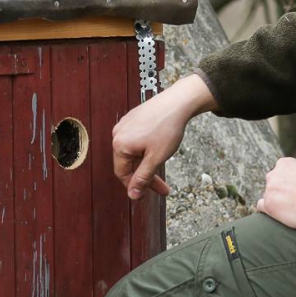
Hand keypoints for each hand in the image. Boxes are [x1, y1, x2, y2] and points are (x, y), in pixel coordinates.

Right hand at [113, 74, 215, 199]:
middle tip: (162, 186)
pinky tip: (158, 150)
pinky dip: (146, 150)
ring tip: (162, 164)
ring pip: (133, 153)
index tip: (150, 193)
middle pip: (128, 163)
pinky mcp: (133, 119)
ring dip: (146, 163)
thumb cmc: (167, 128)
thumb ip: (142, 178)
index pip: (123, 173)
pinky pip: (135, 141)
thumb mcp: (155, 158)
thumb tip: (133, 195)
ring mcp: (125, 125)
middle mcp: (118, 134)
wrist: (178, 102)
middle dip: (145, 175)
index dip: (136, 186)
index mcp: (119, 144)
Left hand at [256, 157, 295, 229]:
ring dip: (276, 201)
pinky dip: (268, 210)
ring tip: (291, 208)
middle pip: (273, 183)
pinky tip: (278, 214)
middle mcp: (273, 174)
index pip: (281, 172)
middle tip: (294, 199)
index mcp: (284, 163)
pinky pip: (261, 206)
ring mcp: (269, 189)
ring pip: (268, 195)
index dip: (289, 182)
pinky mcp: (268, 204)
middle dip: (282, 190)